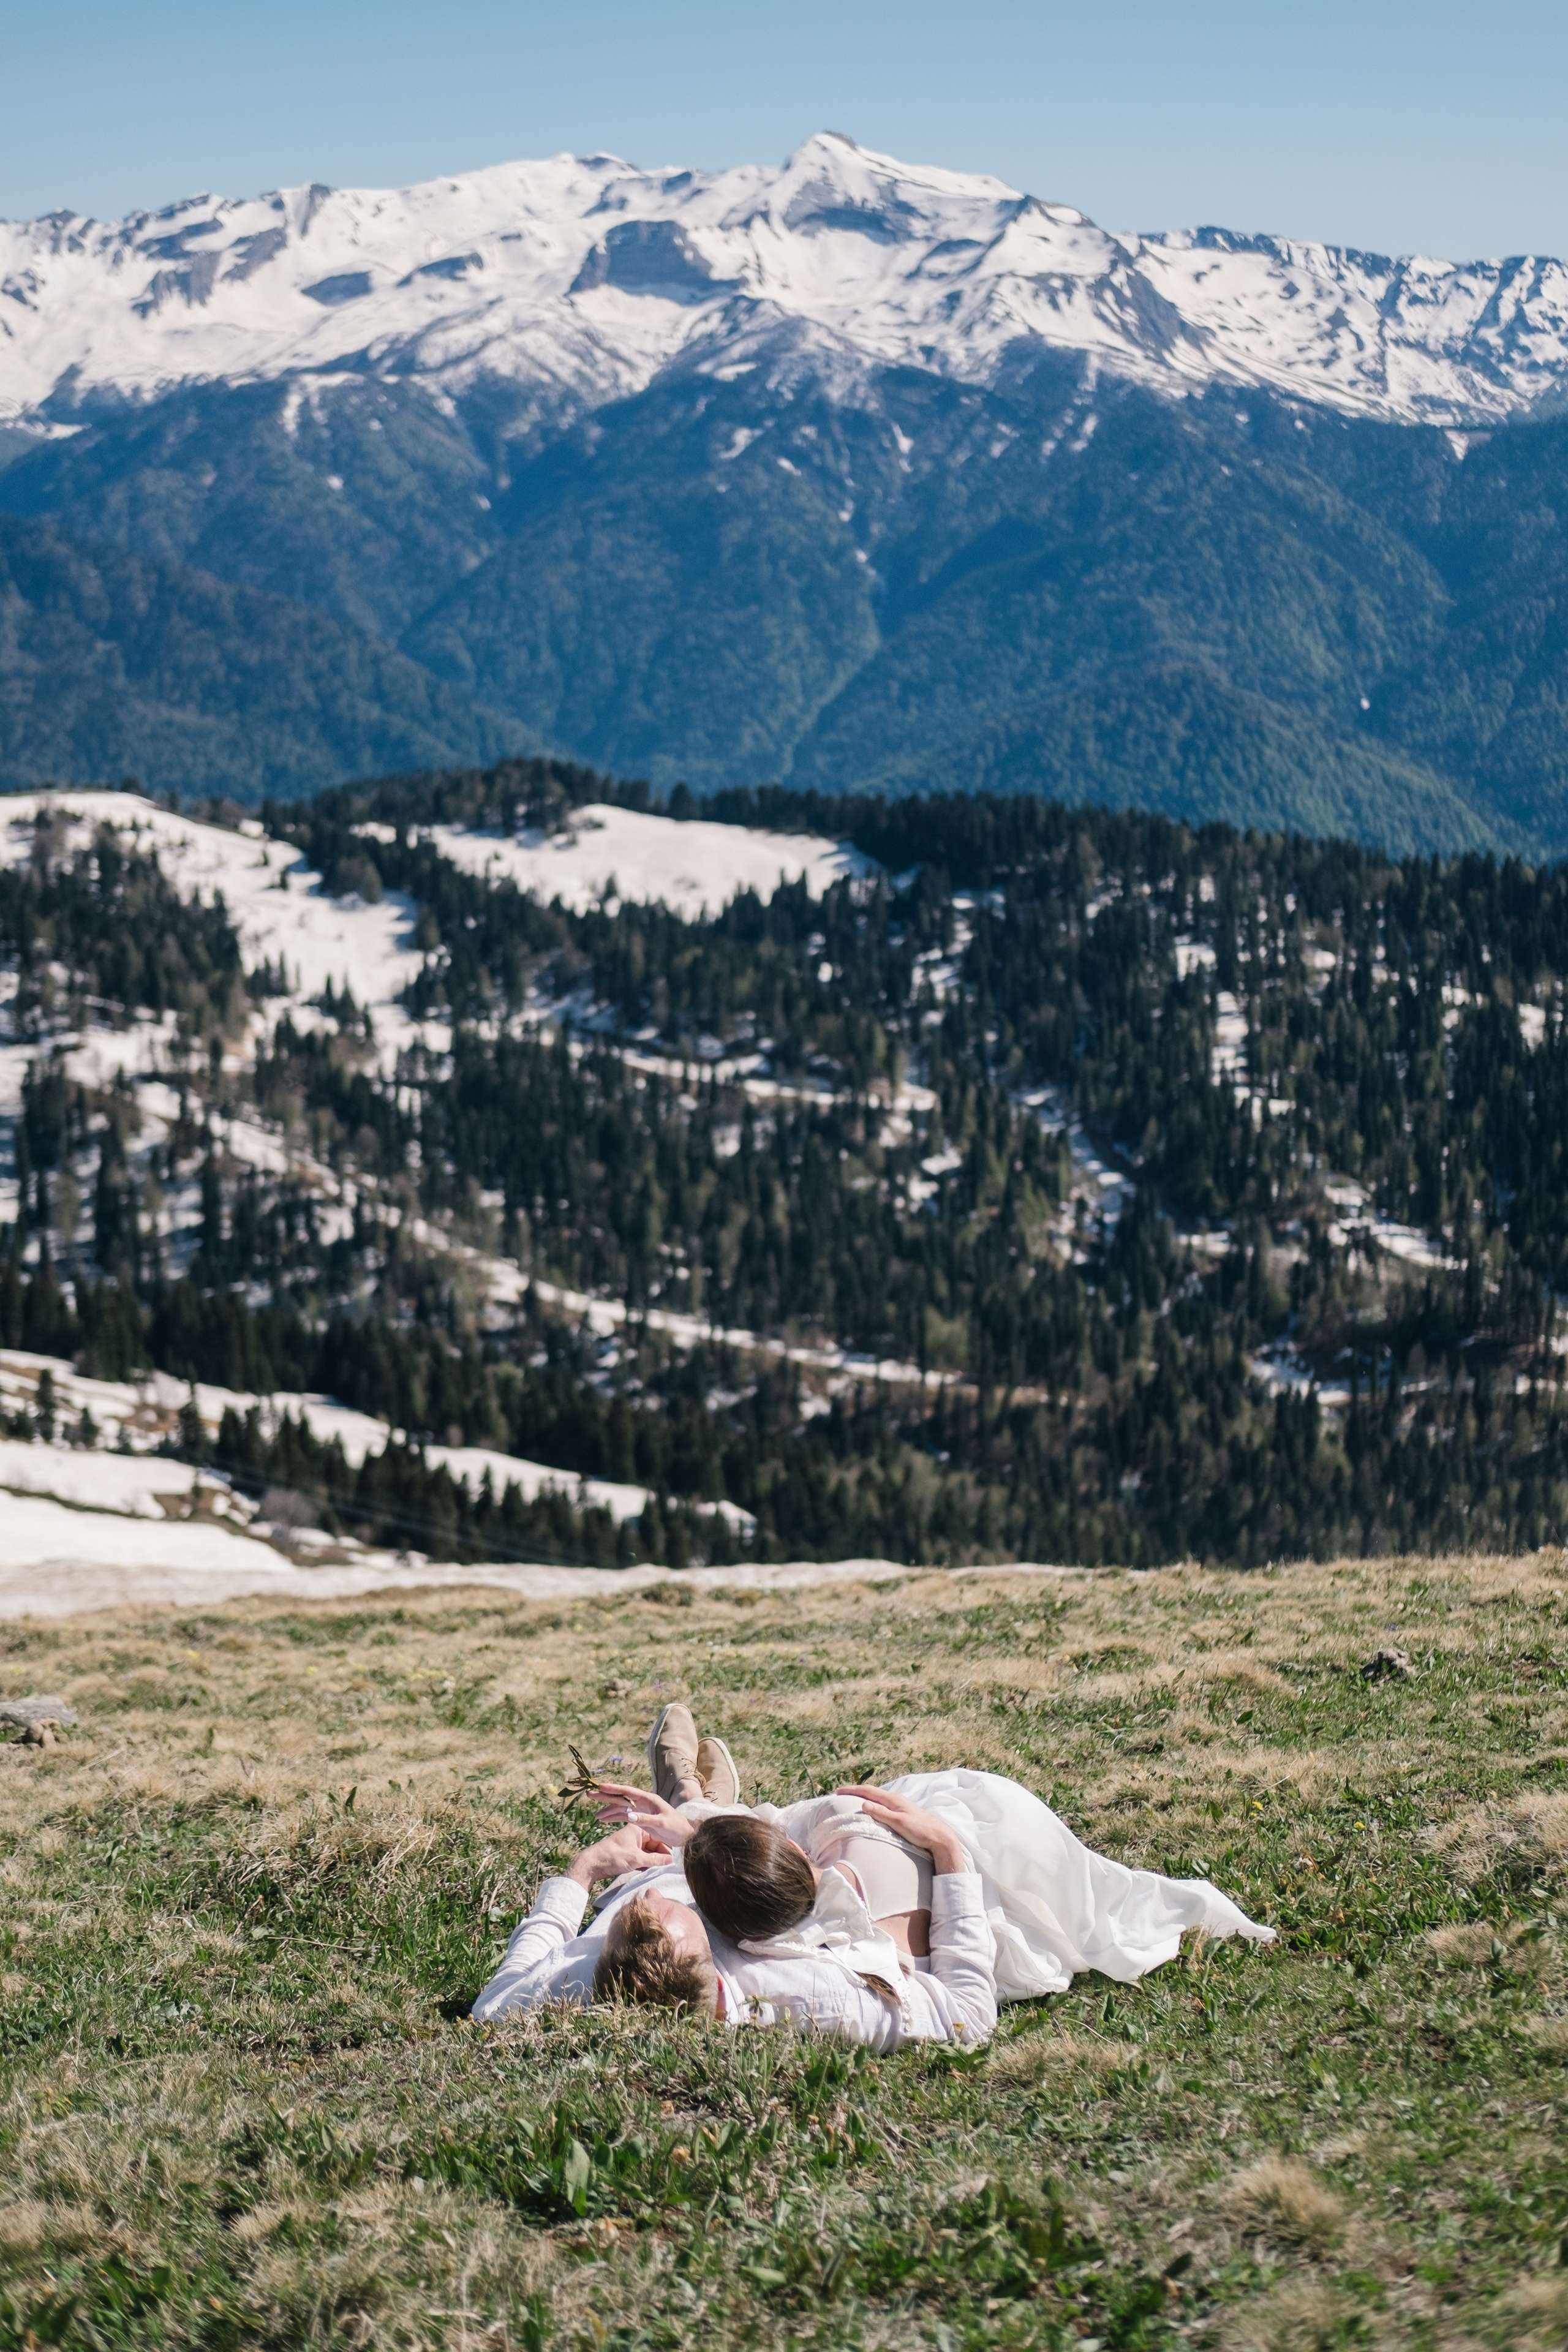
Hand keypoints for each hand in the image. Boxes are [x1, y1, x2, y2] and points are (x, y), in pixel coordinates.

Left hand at [566, 1825, 671, 1890]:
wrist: (593, 1864)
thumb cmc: (614, 1856)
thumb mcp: (637, 1859)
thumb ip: (655, 1860)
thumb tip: (670, 1861)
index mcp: (638, 1828)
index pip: (658, 1836)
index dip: (666, 1847)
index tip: (672, 1859)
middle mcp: (636, 1834)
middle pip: (653, 1844)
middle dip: (659, 1855)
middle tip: (666, 1866)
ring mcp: (631, 1844)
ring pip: (647, 1852)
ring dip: (652, 1861)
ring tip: (659, 1869)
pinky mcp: (627, 1853)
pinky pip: (641, 1857)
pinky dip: (645, 1864)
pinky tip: (649, 1871)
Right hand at [589, 1782, 699, 1848]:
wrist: (684, 1835)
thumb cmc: (676, 1827)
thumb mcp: (662, 1823)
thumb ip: (646, 1820)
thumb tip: (629, 1816)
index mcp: (649, 1799)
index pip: (628, 1792)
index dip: (614, 1789)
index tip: (600, 1786)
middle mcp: (643, 1803)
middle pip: (621, 1798)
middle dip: (606, 1797)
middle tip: (590, 1795)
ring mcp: (640, 1811)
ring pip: (620, 1808)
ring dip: (608, 1810)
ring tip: (595, 1814)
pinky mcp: (640, 1820)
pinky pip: (623, 1817)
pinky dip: (613, 1818)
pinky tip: (604, 1820)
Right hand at [835, 1785, 971, 1875]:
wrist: (939, 1837)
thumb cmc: (920, 1830)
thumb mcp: (899, 1823)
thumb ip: (882, 1813)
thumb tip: (863, 1804)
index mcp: (893, 1799)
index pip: (868, 1791)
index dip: (852, 1790)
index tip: (838, 1791)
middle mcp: (896, 1799)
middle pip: (872, 1792)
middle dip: (856, 1792)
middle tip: (841, 1794)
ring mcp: (900, 1806)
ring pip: (877, 1798)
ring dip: (864, 1798)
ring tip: (853, 1801)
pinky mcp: (902, 1813)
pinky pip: (882, 1805)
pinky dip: (872, 1804)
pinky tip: (872, 1810)